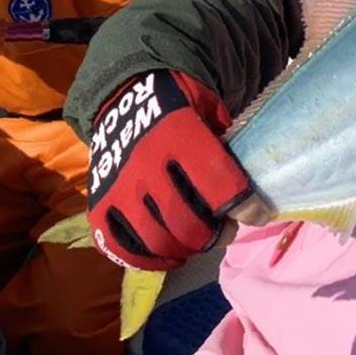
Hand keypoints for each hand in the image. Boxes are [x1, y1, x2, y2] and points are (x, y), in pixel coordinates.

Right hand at [87, 70, 253, 270]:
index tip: (258, 214)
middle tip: (225, 229)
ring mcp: (117, 187)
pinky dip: (148, 260)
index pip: (217, 184)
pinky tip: (170, 254)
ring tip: (198, 241)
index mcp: (176, 134)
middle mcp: (143, 163)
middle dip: (214, 235)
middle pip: (186, 223)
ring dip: (185, 249)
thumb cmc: (177, 103)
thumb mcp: (209, 106)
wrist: (124, 94)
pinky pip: (120, 248)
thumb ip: (226, 146)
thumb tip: (247, 192)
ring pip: (156, 241)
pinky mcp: (98, 204)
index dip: (245, 206)